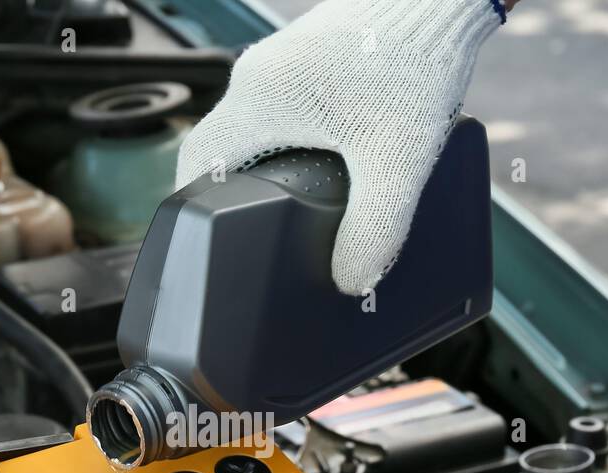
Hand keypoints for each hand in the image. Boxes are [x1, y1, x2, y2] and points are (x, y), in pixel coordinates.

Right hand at [175, 0, 503, 294]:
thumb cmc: (414, 58)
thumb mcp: (397, 160)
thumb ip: (376, 229)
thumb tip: (353, 280)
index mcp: (260, 99)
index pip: (198, 161)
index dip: (192, 206)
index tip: (201, 240)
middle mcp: (260, 75)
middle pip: (222, 147)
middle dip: (230, 194)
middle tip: (247, 234)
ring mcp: (284, 61)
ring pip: (253, 126)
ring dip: (262, 167)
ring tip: (287, 208)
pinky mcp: (313, 56)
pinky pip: (282, 107)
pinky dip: (288, 141)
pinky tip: (325, 165)